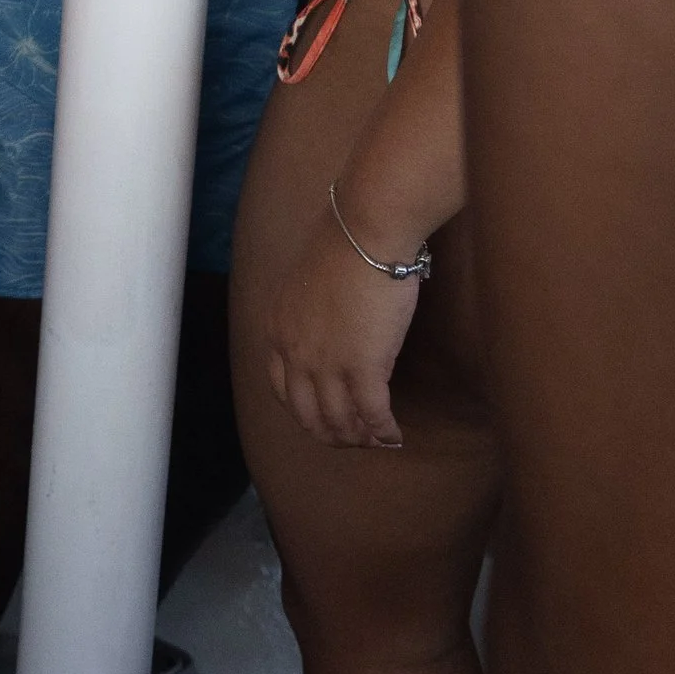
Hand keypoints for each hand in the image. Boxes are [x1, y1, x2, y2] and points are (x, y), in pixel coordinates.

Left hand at [266, 205, 421, 447]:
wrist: (365, 232)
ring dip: (358, 438)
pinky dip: (383, 431)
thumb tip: (334, 327)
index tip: (323, 419)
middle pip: (307, 414)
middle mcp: (296, 352)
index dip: (304, 412)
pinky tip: (395, 436)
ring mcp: (327, 364)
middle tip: (352, 440)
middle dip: (330, 434)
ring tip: (376, 441)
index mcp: (279, 329)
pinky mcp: (363, 368)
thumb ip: (312, 313)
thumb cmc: (345, 245)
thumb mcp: (309, 284)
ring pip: (339, 421)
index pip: (282, 389)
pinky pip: (372, 415)